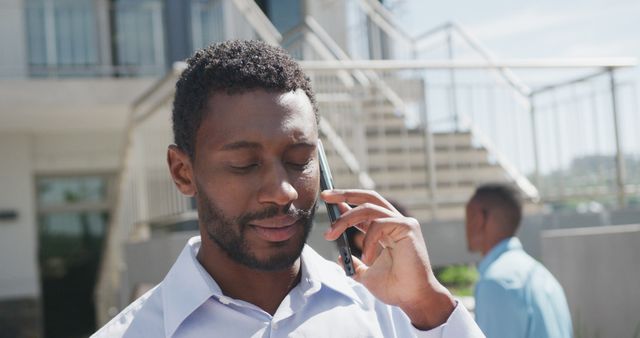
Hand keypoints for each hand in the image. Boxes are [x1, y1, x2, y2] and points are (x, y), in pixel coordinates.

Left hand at [321, 189, 455, 329]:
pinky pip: (379, 225)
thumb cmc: (395, 288)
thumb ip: (355, 264)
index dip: (346, 202)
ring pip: (368, 209)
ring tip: (331, 235)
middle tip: (325, 197)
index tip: (327, 200)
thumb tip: (339, 257)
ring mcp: (403, 223)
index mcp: (386, 230)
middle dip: (345, 194)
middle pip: (368, 198)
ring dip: (345, 219)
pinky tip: (367, 259)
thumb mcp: (367, 275)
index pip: (365, 209)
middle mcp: (395, 222)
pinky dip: (367, 241)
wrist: (412, 298)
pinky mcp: (408, 227)